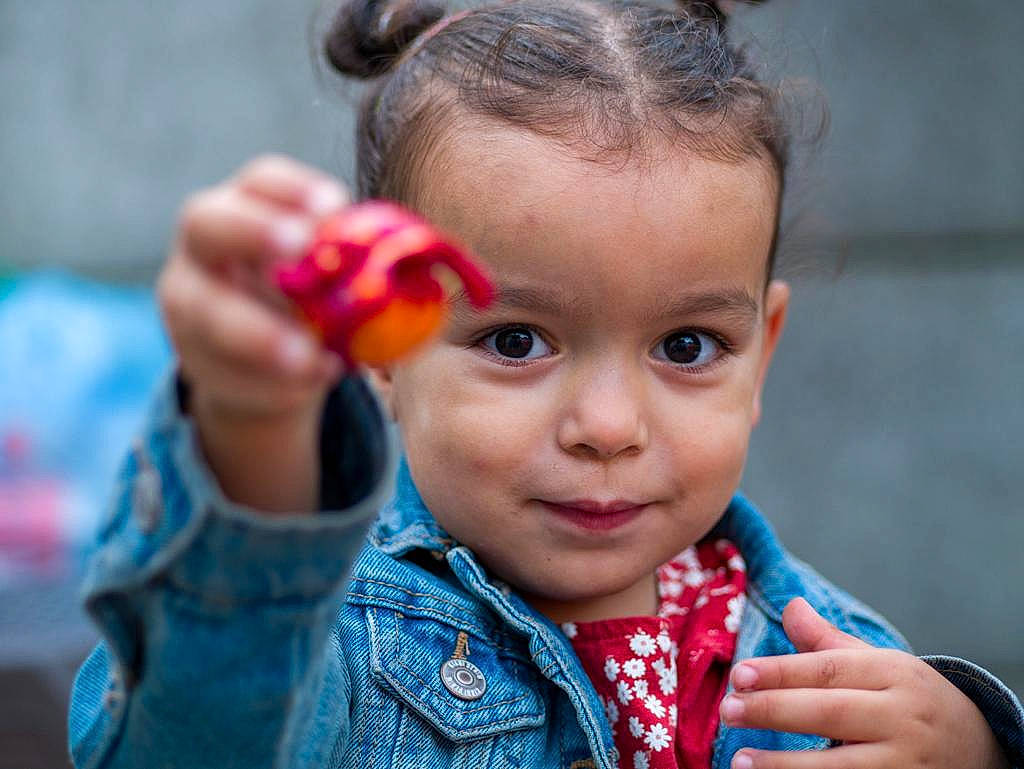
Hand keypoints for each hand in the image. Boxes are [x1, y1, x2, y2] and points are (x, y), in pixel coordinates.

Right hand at [158, 155, 349, 510]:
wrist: (262, 364)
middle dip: (255, 231)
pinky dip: (271, 381)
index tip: (335, 206)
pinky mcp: (196, 361)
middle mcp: (204, 247)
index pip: (261, 180)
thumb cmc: (312, 302)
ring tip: (310, 357)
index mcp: (246, 208)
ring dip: (262, 335)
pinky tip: (310, 380)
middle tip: (301, 246)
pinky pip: (225, 371)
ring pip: (208, 313)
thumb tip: (427, 265)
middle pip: (208, 224)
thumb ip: (361, 266)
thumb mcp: (333, 277)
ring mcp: (188, 304)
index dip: (294, 189)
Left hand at [719, 597, 1008, 768]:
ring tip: (739, 760)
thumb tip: (790, 605)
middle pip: (830, 712)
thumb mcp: (878, 663)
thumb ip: (828, 642)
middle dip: (774, 711)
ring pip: (841, 765)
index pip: (829, 669)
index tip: (738, 675)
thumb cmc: (909, 698)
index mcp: (893, 673)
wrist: (978, 747)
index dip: (781, 672)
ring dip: (786, 765)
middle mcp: (902, 717)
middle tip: (728, 709)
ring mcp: (906, 763)